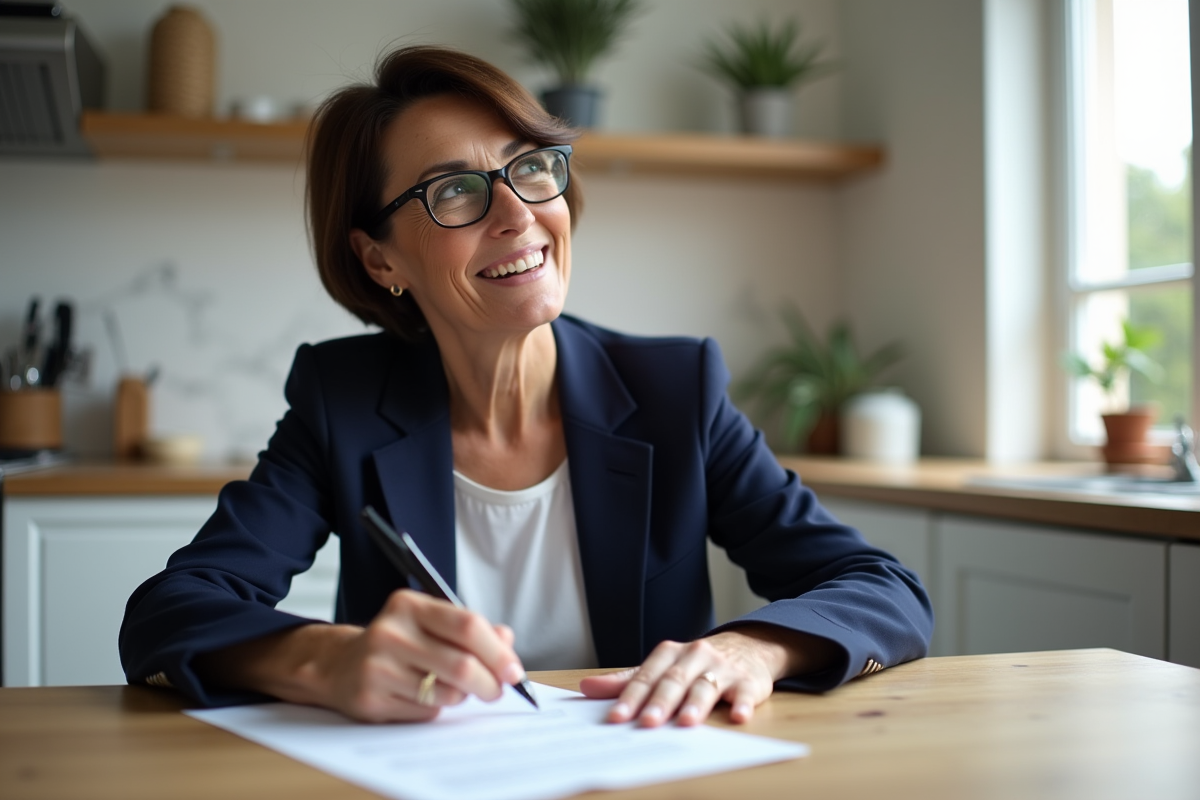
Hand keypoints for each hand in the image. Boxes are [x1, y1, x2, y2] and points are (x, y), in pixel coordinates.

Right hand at [198, 589, 525, 722]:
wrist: (338, 664)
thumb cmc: (397, 642)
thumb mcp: (430, 623)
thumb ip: (470, 629)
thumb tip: (507, 641)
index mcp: (409, 605)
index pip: (467, 625)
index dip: (497, 651)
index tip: (514, 670)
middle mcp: (391, 632)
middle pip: (461, 664)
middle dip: (490, 683)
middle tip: (497, 690)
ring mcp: (378, 666)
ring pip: (447, 693)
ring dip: (463, 697)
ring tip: (458, 690)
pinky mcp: (372, 698)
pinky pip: (426, 712)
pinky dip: (438, 709)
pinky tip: (426, 697)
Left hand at [577, 625, 833, 727]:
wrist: (748, 647)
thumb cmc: (696, 664)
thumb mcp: (661, 667)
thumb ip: (626, 680)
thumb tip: (586, 688)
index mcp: (669, 654)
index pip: (646, 677)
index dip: (630, 698)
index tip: (616, 718)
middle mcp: (694, 657)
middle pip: (674, 681)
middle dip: (660, 702)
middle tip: (647, 722)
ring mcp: (721, 668)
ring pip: (706, 686)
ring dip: (696, 705)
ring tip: (686, 722)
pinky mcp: (747, 681)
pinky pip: (745, 692)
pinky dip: (742, 704)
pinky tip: (737, 716)